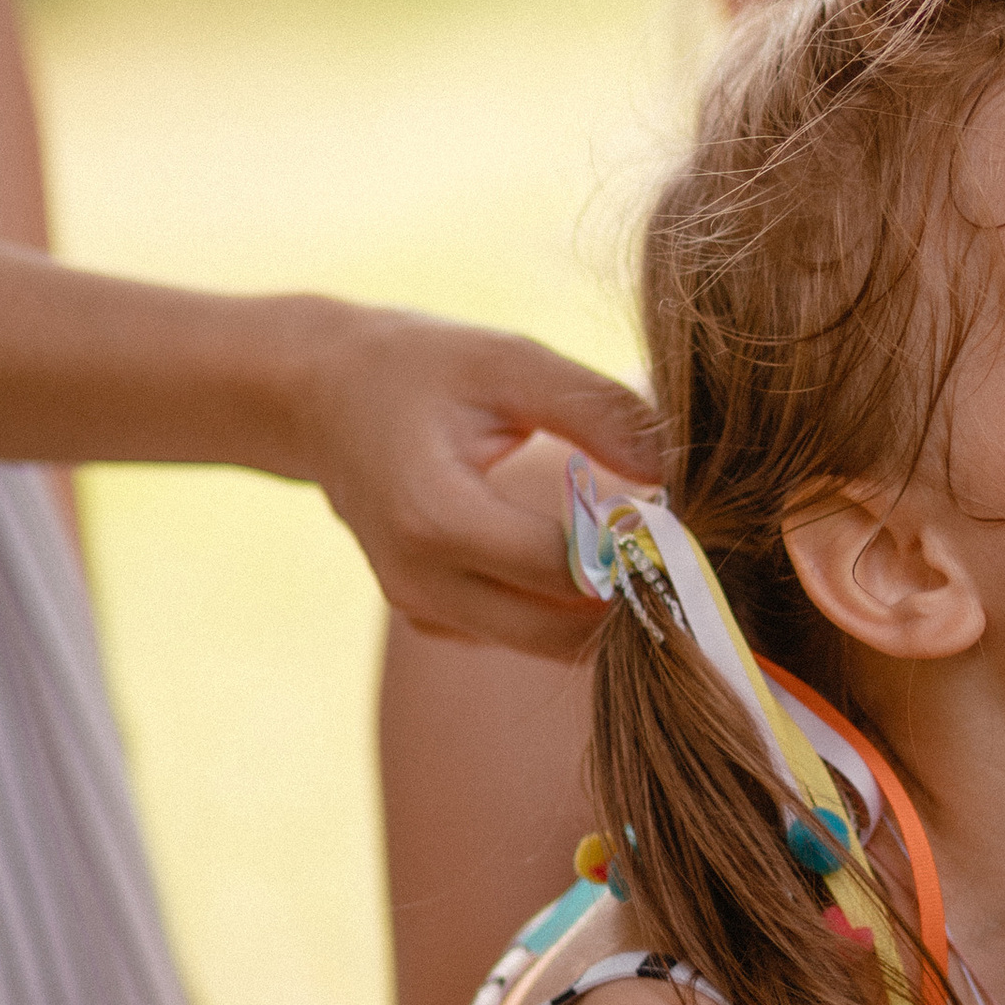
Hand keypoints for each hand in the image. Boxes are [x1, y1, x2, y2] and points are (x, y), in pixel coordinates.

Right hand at [282, 301, 658, 654]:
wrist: (320, 398)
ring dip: (603, 606)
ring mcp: (422, 609)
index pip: (567, 567)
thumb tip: (676, 469)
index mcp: (435, 516)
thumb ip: (595, 411)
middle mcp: (422, 580)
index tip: (685, 510)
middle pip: (562, 630)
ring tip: (639, 538)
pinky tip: (589, 551)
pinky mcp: (431, 620)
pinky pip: (519, 635)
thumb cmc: (418, 368)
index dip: (636, 547)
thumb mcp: (507, 361)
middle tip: (679, 540)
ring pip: (547, 642)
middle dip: (631, 594)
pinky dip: (563, 607)